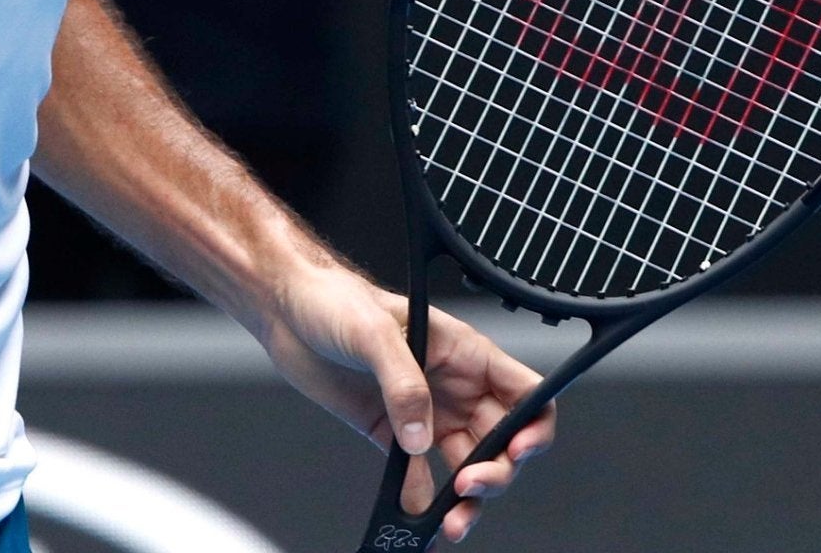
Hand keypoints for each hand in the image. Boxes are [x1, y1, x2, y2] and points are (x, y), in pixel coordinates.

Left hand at [257, 262, 554, 543]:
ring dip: (466, 498)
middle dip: (496, 471)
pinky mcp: (391, 432)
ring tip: (452, 521)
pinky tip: (416, 513)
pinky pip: (418, 476)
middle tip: (469, 486)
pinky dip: (422, 501)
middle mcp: (452, 386)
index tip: (518, 451)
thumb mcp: (373, 331)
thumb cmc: (336, 299)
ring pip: (465, 465)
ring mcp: (423, 412)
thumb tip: (419, 437)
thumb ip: (402, 382)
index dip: (533, 425)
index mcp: (463, 352)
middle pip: (500, 440)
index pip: (523, 391)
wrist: (287, 308)